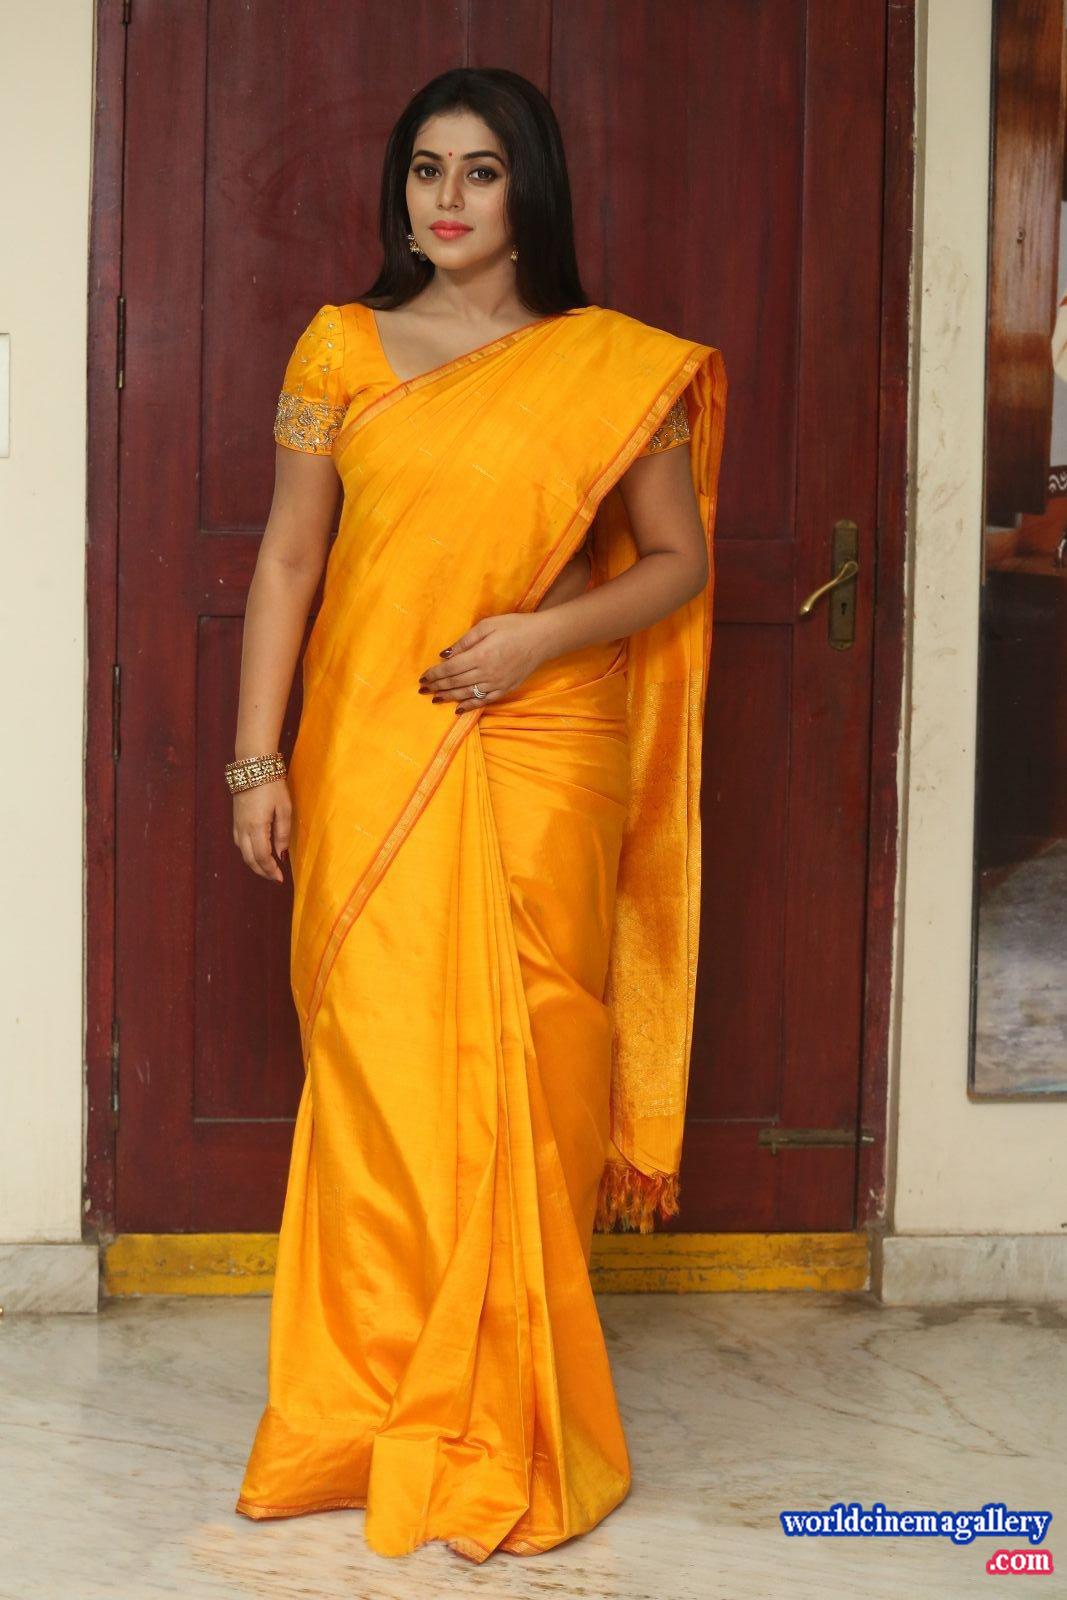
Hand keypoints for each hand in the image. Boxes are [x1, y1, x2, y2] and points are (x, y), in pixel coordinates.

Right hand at [232, 777, 290, 882]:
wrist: (252, 767)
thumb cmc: (272, 785)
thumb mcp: (284, 808)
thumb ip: (283, 833)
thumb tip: (281, 854)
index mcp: (256, 827)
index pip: (262, 857)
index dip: (270, 870)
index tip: (280, 878)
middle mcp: (243, 829)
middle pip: (249, 858)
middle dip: (262, 871)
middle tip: (274, 877)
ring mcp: (236, 824)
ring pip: (242, 851)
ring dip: (254, 863)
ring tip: (267, 868)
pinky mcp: (235, 819)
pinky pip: (239, 842)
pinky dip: (247, 852)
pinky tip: (256, 852)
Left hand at [419, 612, 547, 710]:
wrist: (542, 639)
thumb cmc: (514, 627)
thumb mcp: (487, 625)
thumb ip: (465, 641)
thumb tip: (445, 655)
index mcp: (480, 655)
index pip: (450, 669)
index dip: (434, 674)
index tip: (423, 677)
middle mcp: (486, 673)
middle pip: (455, 683)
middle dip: (437, 686)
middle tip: (423, 690)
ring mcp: (496, 684)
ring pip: (467, 694)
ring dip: (448, 697)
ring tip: (434, 698)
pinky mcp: (505, 689)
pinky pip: (483, 701)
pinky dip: (469, 706)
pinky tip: (458, 709)